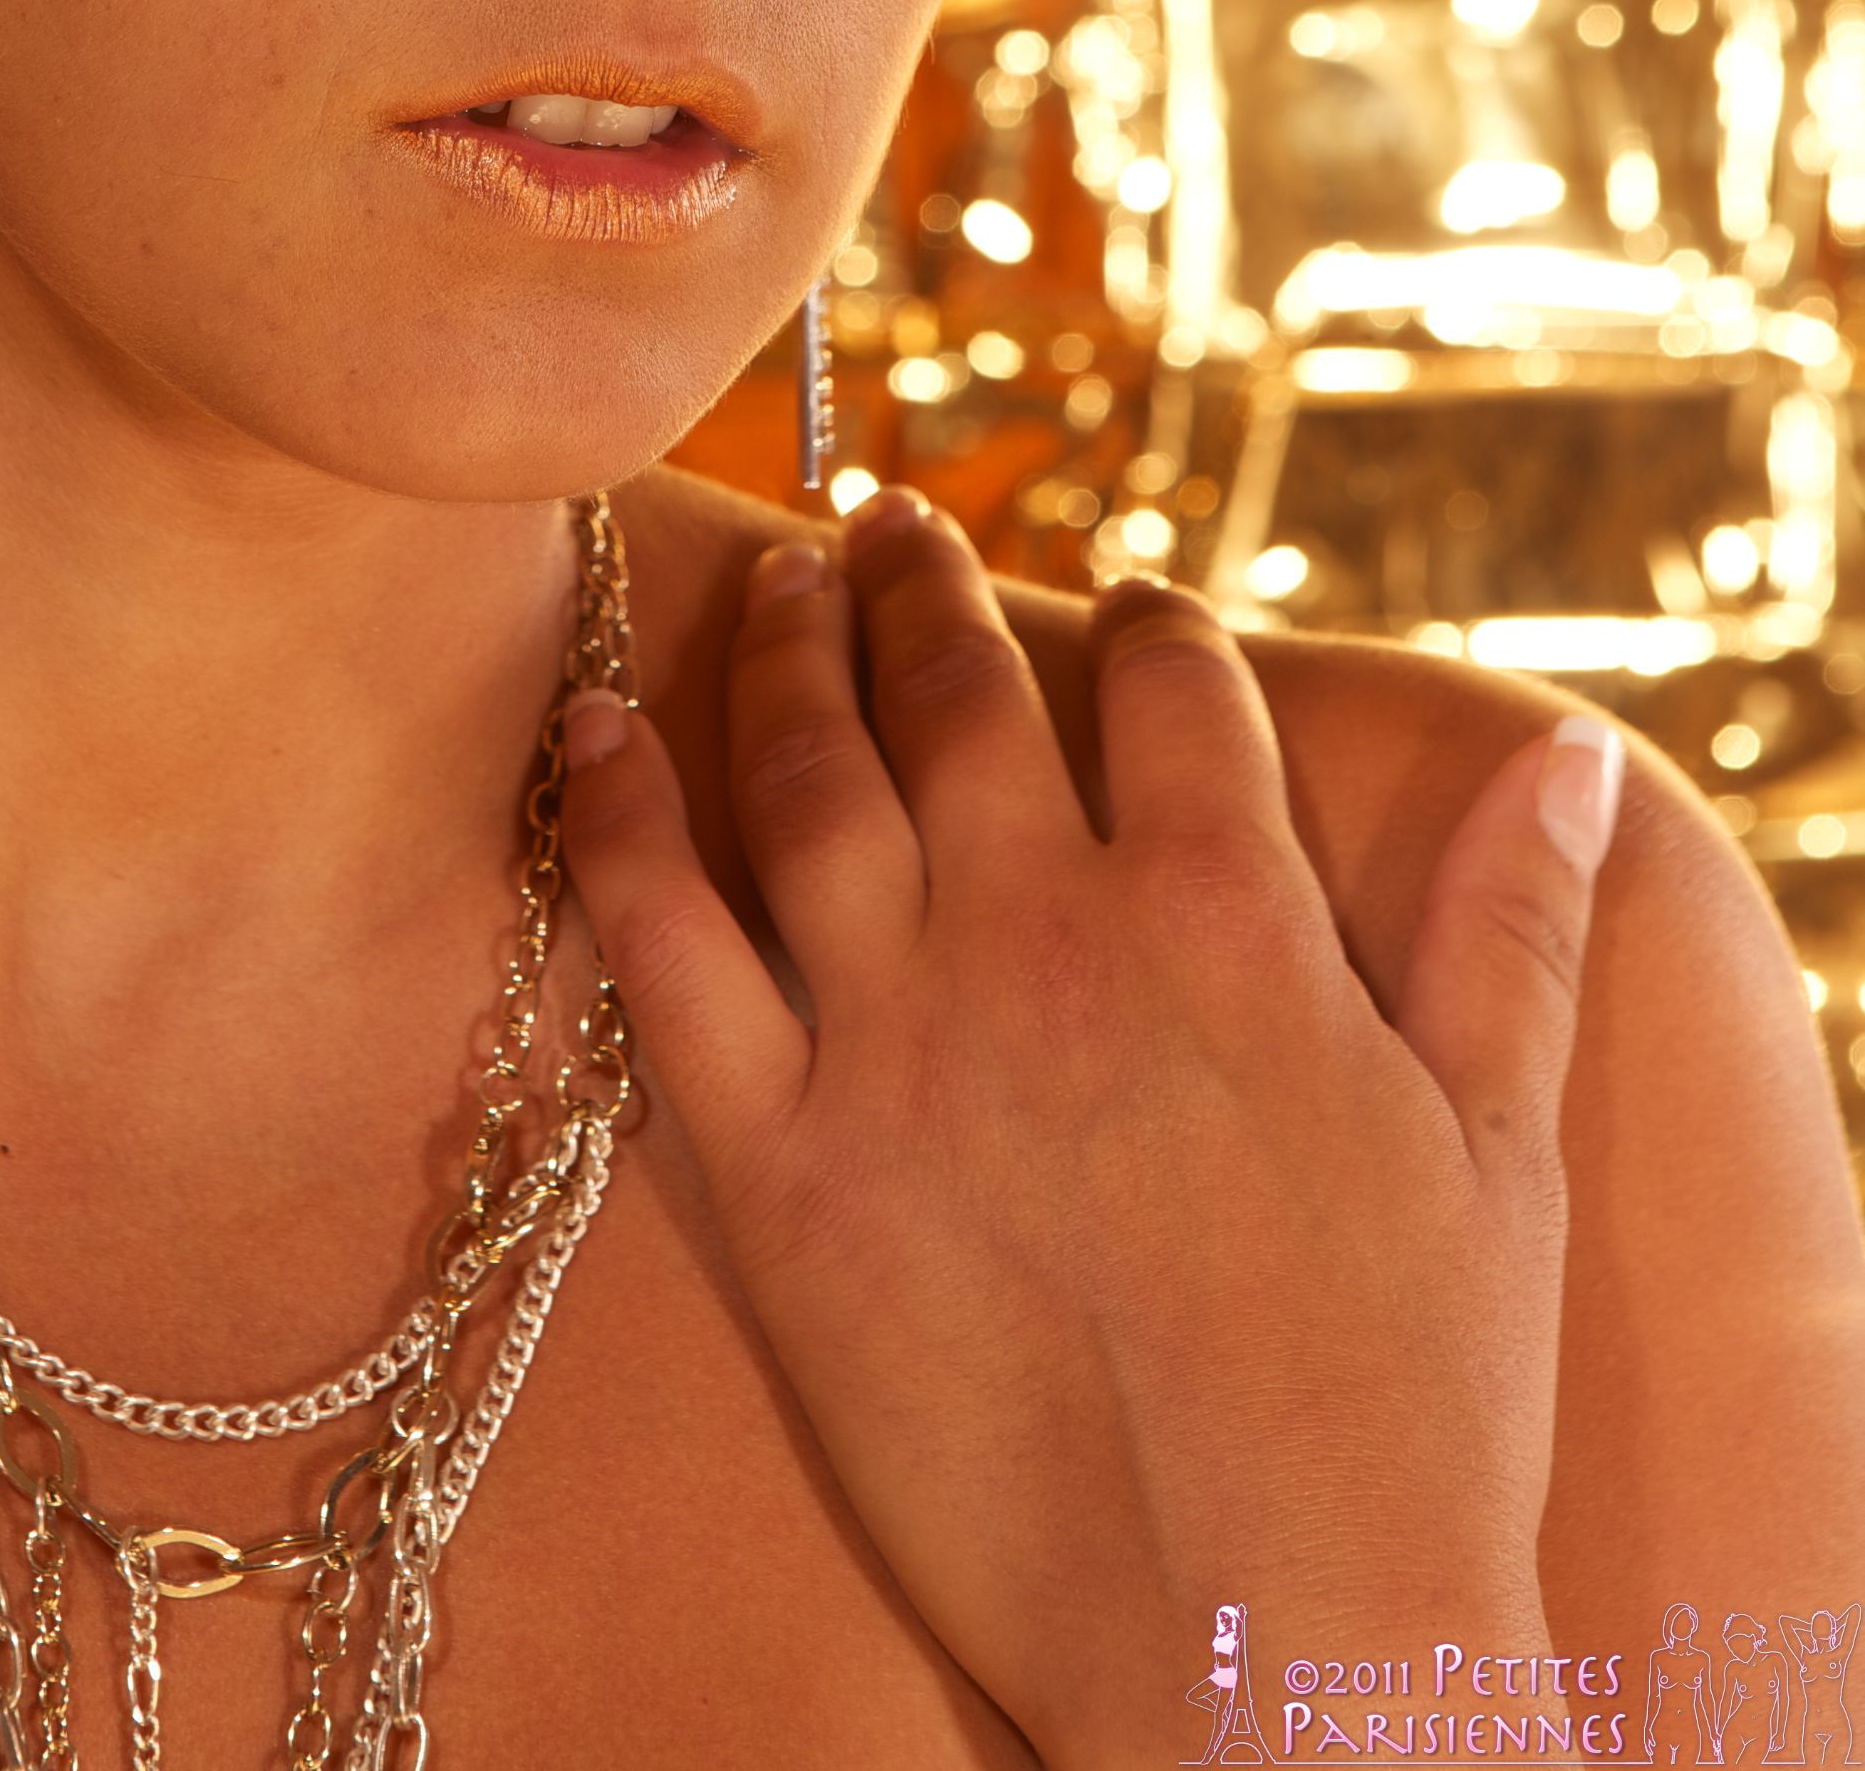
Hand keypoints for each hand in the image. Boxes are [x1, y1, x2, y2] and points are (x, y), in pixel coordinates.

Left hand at [559, 491, 1622, 1763]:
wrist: (1264, 1654)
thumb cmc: (1414, 1419)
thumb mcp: (1502, 1153)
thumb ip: (1516, 936)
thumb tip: (1576, 770)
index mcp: (1231, 919)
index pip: (1175, 688)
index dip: (1151, 621)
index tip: (1127, 601)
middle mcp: (1050, 937)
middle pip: (964, 691)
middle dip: (929, 584)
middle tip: (891, 519)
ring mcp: (900, 1041)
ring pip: (814, 775)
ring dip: (793, 650)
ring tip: (786, 579)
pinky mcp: (778, 1166)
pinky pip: (666, 944)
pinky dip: (623, 815)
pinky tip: (599, 728)